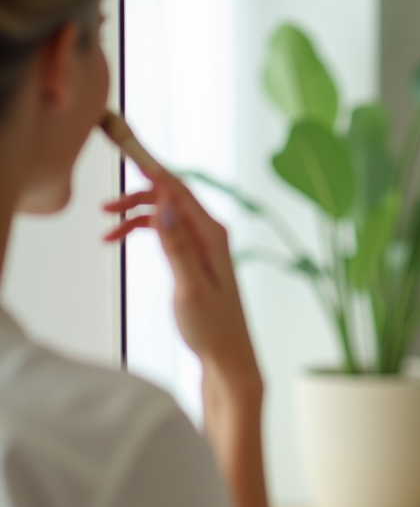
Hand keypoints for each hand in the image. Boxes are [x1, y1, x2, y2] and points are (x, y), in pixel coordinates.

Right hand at [102, 171, 260, 403]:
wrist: (228, 358)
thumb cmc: (212, 328)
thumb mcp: (190, 286)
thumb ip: (177, 245)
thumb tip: (164, 204)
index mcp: (213, 236)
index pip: (178, 189)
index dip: (151, 168)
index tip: (126, 148)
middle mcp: (211, 235)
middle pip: (169, 197)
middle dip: (136, 195)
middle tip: (104, 207)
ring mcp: (204, 246)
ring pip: (164, 215)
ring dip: (135, 216)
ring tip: (106, 231)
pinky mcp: (196, 259)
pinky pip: (167, 232)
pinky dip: (143, 231)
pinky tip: (121, 239)